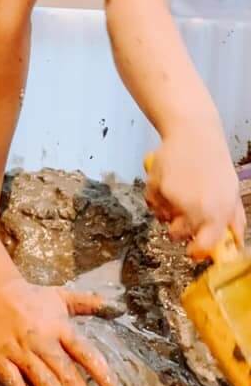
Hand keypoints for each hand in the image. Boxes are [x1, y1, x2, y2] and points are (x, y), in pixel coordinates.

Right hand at [0, 278, 117, 385]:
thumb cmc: (31, 297)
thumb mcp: (60, 296)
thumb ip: (88, 303)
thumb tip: (116, 305)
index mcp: (58, 326)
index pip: (83, 351)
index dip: (100, 372)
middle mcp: (41, 339)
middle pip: (65, 373)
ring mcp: (19, 350)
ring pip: (43, 382)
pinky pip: (12, 382)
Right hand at [146, 133, 245, 259]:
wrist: (194, 134)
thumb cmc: (216, 164)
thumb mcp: (232, 192)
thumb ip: (234, 221)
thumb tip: (234, 245)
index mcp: (217, 214)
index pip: (203, 246)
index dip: (196, 251)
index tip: (193, 250)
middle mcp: (194, 209)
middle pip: (177, 235)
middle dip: (179, 228)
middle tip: (183, 214)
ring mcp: (173, 198)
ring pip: (162, 218)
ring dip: (166, 212)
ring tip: (176, 193)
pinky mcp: (155, 186)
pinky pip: (151, 203)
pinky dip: (155, 198)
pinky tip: (166, 184)